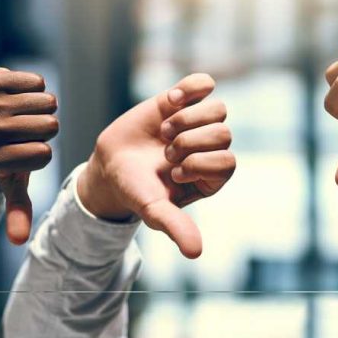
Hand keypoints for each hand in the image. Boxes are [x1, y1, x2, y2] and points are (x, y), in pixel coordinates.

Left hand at [0, 68, 57, 244]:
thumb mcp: (9, 180)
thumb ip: (17, 209)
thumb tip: (18, 242)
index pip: (45, 155)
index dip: (40, 151)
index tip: (20, 149)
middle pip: (49, 127)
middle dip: (43, 127)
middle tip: (21, 128)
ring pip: (46, 103)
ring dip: (40, 107)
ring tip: (19, 112)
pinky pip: (37, 82)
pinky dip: (34, 87)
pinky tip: (17, 94)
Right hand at [78, 73, 235, 258]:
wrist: (110, 165)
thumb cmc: (135, 190)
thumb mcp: (153, 210)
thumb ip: (175, 227)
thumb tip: (195, 253)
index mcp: (213, 176)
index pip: (227, 161)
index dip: (197, 164)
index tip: (172, 172)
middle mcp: (211, 148)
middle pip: (224, 133)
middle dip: (188, 142)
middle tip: (165, 153)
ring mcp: (199, 122)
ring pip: (218, 108)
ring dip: (186, 119)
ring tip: (164, 132)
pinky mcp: (183, 100)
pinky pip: (204, 84)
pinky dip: (188, 90)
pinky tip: (168, 103)